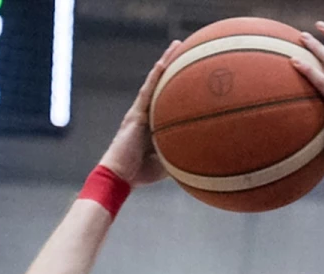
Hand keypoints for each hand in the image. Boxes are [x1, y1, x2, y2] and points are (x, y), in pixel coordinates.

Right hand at [100, 40, 181, 186]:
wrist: (119, 176)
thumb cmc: (141, 172)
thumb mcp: (168, 160)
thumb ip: (181, 151)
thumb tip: (203, 150)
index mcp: (152, 122)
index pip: (166, 98)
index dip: (177, 84)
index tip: (192, 71)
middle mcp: (145, 113)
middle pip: (161, 84)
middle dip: (172, 65)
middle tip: (185, 48)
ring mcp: (139, 111)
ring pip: (154, 82)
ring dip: (165, 63)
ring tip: (177, 46)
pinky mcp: (135, 115)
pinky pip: (146, 92)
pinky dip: (155, 77)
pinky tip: (163, 64)